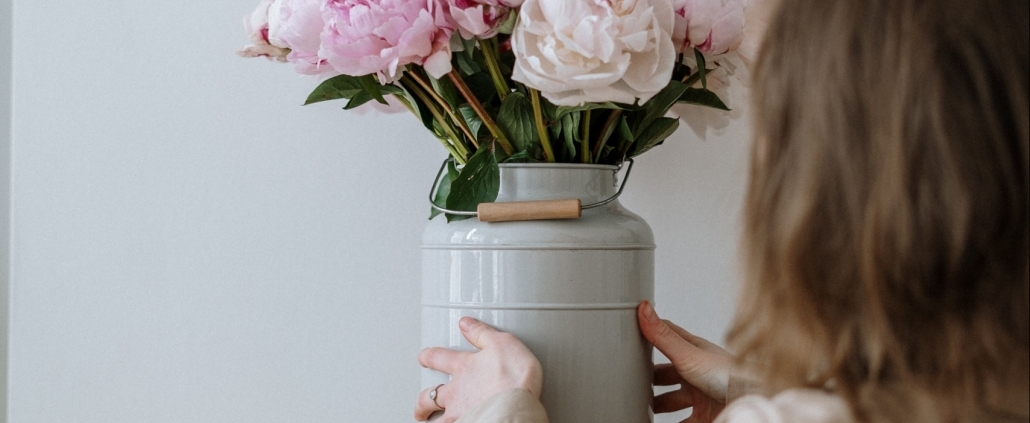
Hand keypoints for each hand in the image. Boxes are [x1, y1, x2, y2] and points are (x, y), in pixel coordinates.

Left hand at [415, 317, 543, 421]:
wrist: (516, 405)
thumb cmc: (513, 377)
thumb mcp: (502, 343)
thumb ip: (482, 333)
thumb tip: (466, 323)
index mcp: (463, 367)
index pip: (437, 357)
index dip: (428, 356)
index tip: (424, 357)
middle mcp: (456, 392)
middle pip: (428, 396)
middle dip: (422, 402)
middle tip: (421, 406)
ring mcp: (459, 413)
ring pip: (437, 420)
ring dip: (431, 421)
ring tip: (428, 422)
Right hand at [638, 301, 733, 422]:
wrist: (751, 403)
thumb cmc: (729, 375)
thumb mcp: (688, 354)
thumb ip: (663, 336)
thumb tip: (644, 308)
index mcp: (693, 352)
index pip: (668, 339)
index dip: (651, 336)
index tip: (634, 335)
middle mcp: (696, 373)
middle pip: (667, 375)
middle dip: (652, 379)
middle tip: (634, 381)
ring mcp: (700, 396)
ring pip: (672, 401)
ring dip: (659, 405)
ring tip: (641, 408)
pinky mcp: (703, 417)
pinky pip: (681, 422)